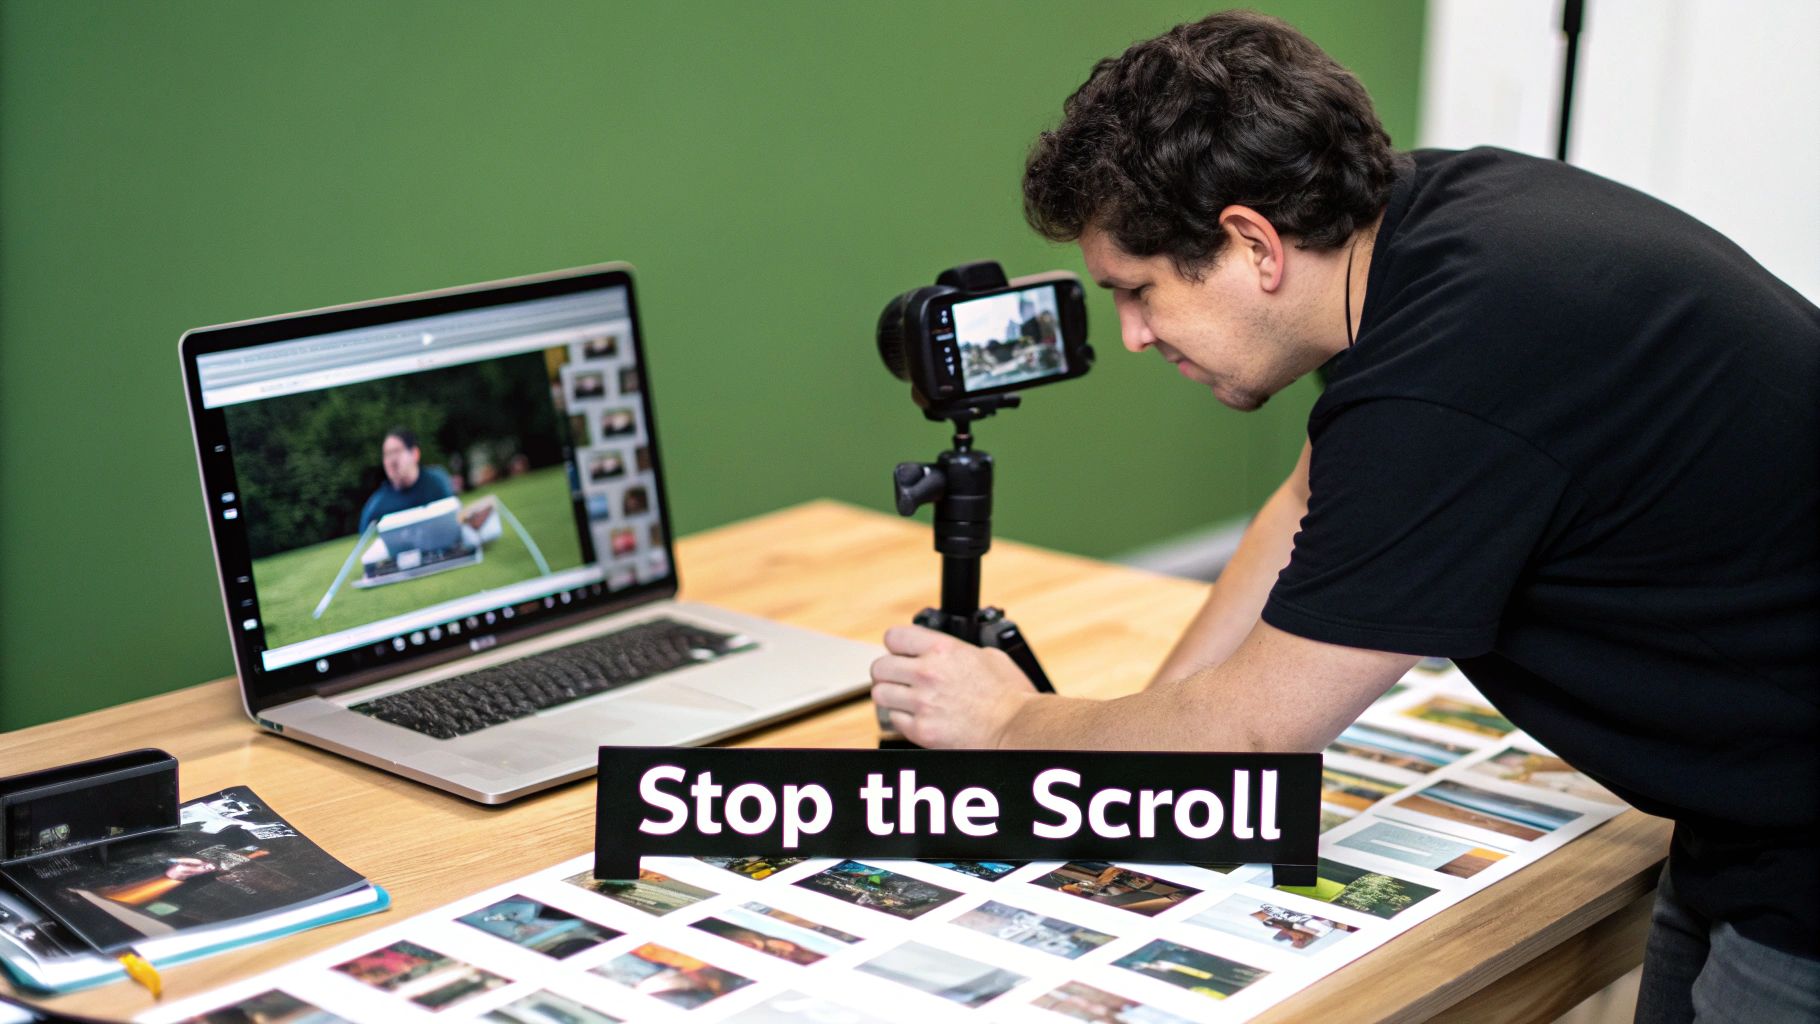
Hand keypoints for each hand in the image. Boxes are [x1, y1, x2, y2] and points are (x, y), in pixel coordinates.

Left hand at [869, 625, 1040, 747]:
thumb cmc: (1010, 695)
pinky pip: (893, 720)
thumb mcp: (989, 655)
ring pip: (880, 694)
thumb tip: (947, 649)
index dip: (897, 645)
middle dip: (888, 672)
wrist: (1015, 729)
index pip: (894, 637)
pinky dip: (902, 718)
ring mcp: (922, 703)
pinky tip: (918, 716)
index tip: (901, 652)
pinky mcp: (921, 730)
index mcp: (942, 650)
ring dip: (891, 695)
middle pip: (880, 666)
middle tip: (899, 678)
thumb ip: (958, 649)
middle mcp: (927, 673)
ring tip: (905, 698)